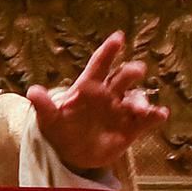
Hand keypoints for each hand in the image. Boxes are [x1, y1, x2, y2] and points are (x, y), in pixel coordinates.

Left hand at [26, 30, 168, 171]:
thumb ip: (43, 105)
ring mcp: (121, 110)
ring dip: (141, 100)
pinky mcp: (132, 128)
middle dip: (130, 73)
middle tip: (137, 69)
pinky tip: (159, 114)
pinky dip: (154, 116)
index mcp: (88, 87)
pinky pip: (146, 120)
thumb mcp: (48, 118)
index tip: (118, 37)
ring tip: (140, 109)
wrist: (71, 153)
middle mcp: (108, 94)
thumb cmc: (59, 129)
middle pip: (121, 78)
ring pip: (136, 98)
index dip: (108, 50)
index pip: (98, 65)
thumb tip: (32, 91)